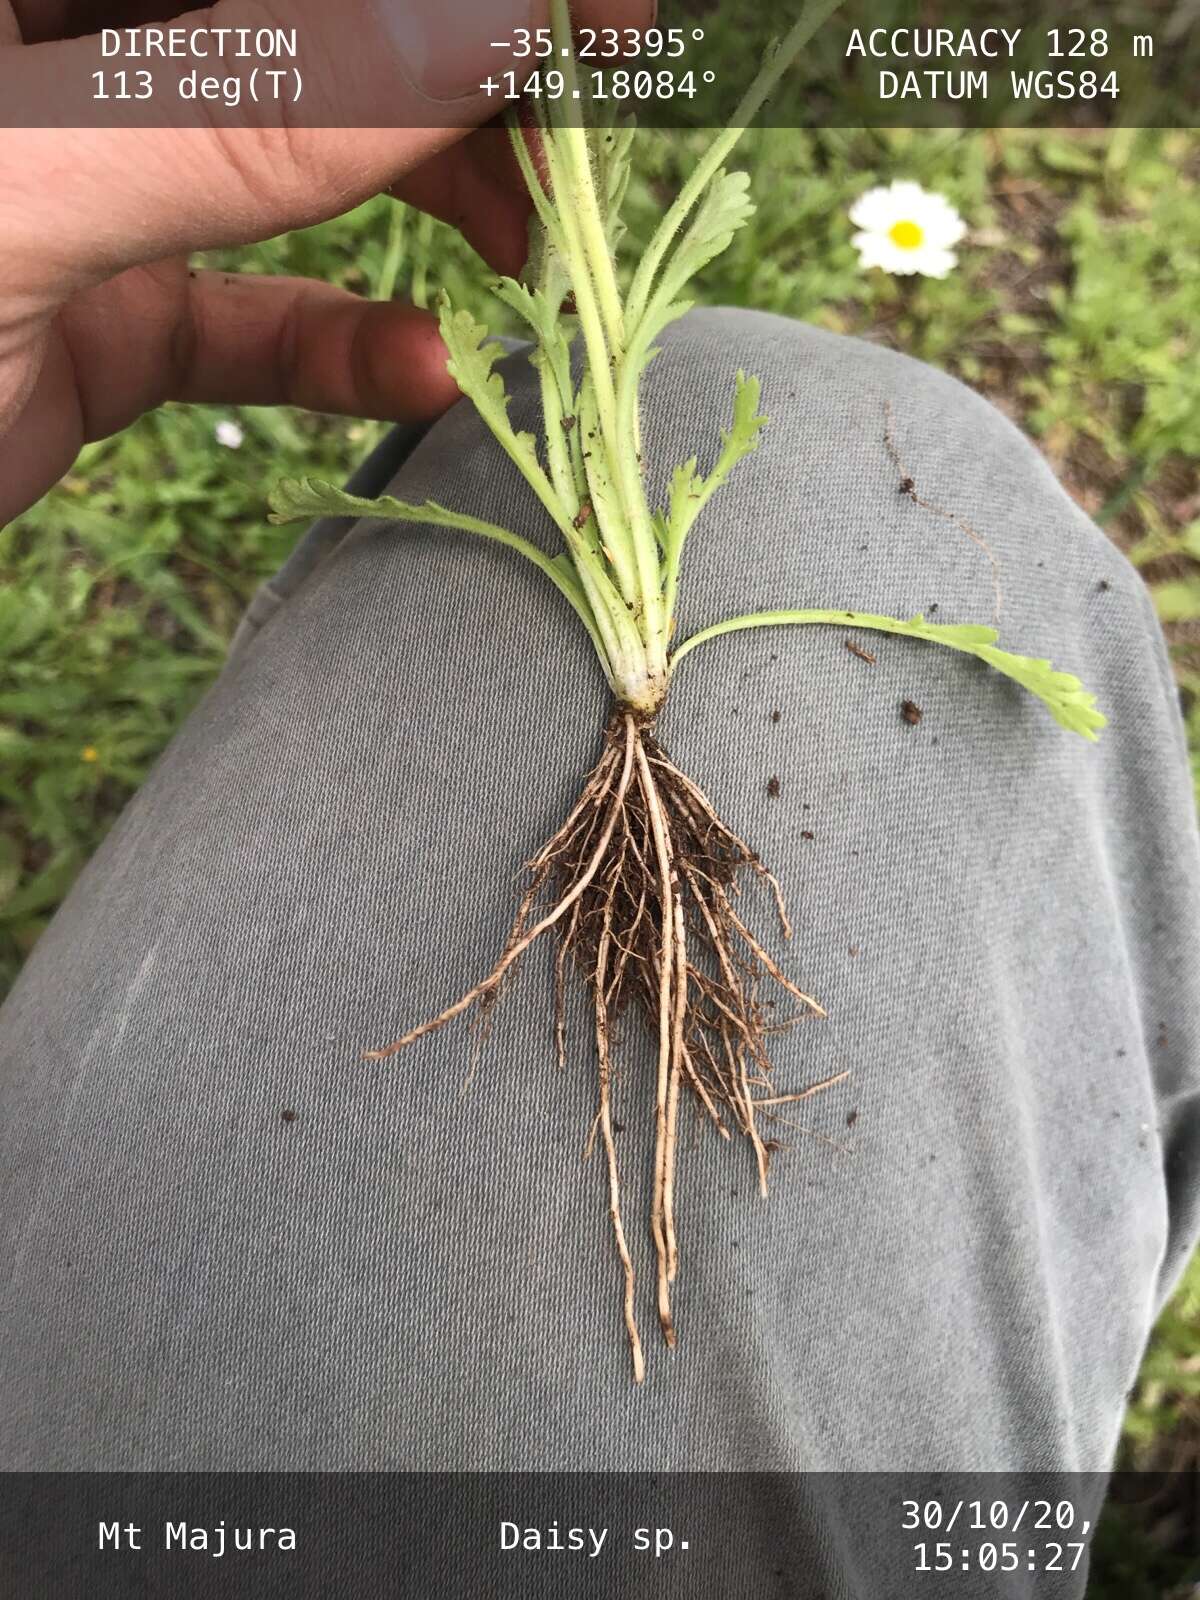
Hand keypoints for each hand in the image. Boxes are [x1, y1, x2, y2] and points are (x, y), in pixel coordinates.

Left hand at [0, 0, 650, 525]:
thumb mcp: (39, 197)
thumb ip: (256, 110)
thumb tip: (493, 17)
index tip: (610, 28)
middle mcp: (91, 70)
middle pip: (329, 47)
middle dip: (474, 93)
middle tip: (592, 160)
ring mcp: (103, 192)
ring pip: (310, 166)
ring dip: (440, 214)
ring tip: (536, 270)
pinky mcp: (113, 320)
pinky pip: (259, 316)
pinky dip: (349, 348)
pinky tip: (427, 375)